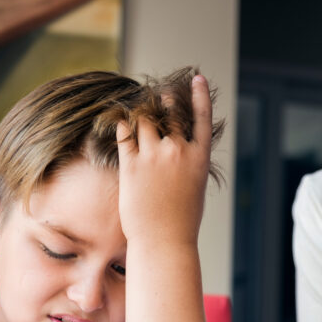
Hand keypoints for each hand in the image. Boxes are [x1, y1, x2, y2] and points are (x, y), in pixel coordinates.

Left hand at [115, 75, 212, 247]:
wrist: (164, 241)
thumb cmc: (181, 222)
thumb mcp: (194, 188)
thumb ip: (188, 165)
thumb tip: (178, 151)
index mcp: (199, 158)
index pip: (202, 117)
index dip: (199, 95)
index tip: (197, 79)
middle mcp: (179, 151)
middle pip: (170, 112)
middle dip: (163, 101)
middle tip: (157, 97)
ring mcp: (154, 156)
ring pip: (144, 119)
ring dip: (140, 114)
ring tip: (135, 116)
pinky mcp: (132, 164)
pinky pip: (124, 133)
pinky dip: (122, 125)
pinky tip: (119, 123)